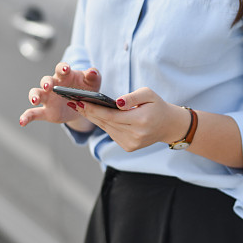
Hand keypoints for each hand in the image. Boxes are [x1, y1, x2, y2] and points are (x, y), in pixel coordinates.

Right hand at [19, 62, 100, 128]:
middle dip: (46, 82)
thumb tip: (93, 71)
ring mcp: (48, 98)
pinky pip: (33, 113)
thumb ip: (93, 76)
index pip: (61, 68)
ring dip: (34, 96)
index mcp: (65, 76)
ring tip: (35, 100)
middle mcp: (53, 85)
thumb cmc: (87, 89)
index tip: (66, 69)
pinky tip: (22, 122)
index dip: (62, 68)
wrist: (84, 106)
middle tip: (49, 86)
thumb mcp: (93, 83)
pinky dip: (26, 117)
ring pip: (36, 93)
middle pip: (46, 80)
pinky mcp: (46, 111)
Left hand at [70, 86, 190, 151]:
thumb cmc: (157, 106)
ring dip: (93, 118)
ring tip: (79, 106)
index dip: (94, 109)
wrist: (169, 126)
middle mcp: (135, 135)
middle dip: (88, 112)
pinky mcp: (128, 148)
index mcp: (141, 121)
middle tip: (73, 102)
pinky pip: (111, 133)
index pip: (111, 116)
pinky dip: (103, 124)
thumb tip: (116, 102)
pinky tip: (94, 115)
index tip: (79, 102)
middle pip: (105, 123)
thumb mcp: (149, 94)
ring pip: (106, 129)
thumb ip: (133, 96)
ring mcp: (131, 144)